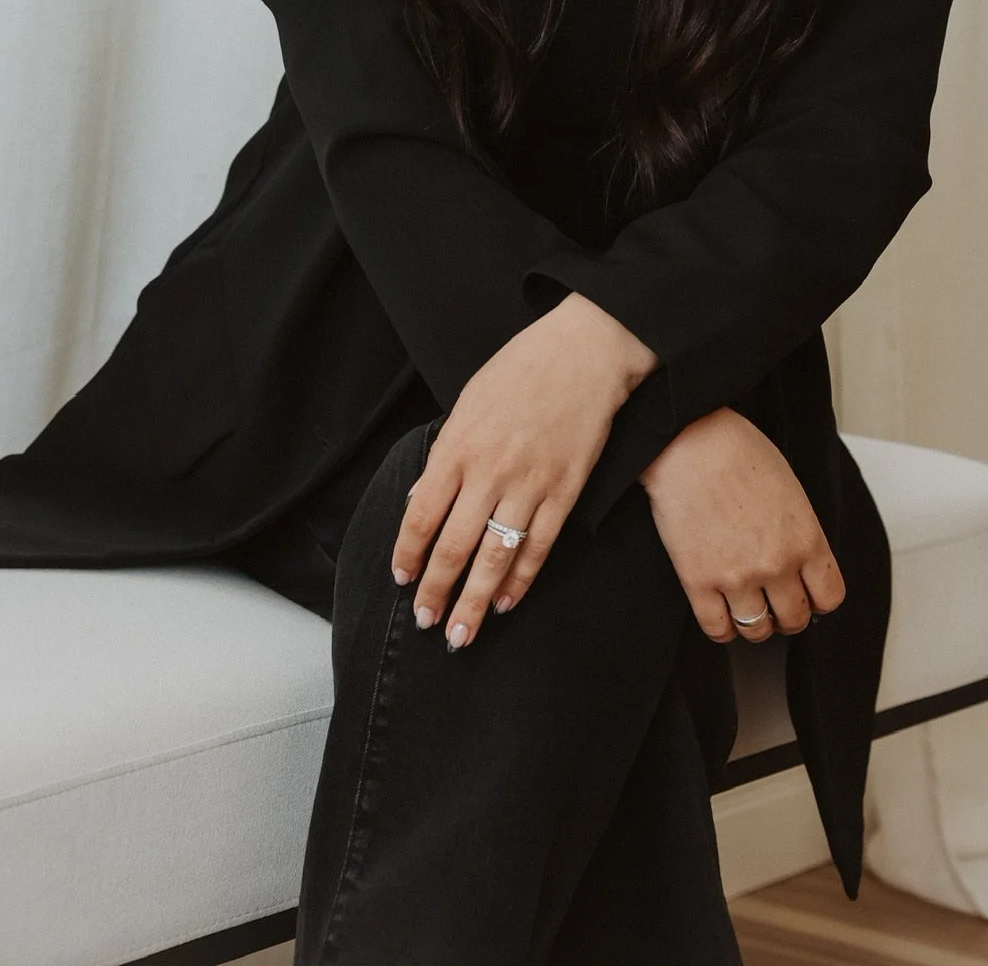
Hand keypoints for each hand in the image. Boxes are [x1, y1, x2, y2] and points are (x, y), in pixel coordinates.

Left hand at [389, 292, 656, 650]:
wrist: (585, 352)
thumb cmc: (521, 368)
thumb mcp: (467, 401)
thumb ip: (444, 453)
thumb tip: (418, 502)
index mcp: (458, 445)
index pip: (421, 515)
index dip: (408, 554)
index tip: (402, 579)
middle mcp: (490, 470)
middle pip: (454, 546)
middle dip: (436, 591)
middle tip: (426, 622)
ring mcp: (530, 484)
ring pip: (494, 557)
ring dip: (474, 602)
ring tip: (460, 634)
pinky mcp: (565, 491)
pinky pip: (538, 547)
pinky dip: (519, 580)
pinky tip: (505, 602)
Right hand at [638, 407, 844, 643]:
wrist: (690, 442)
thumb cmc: (738, 452)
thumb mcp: (791, 489)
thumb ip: (800, 532)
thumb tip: (800, 562)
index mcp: (806, 539)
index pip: (829, 597)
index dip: (819, 600)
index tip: (809, 596)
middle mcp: (777, 565)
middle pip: (795, 619)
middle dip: (788, 615)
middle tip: (777, 604)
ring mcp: (738, 577)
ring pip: (758, 631)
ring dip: (756, 624)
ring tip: (748, 608)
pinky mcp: (699, 582)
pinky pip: (717, 629)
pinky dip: (723, 628)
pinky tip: (721, 611)